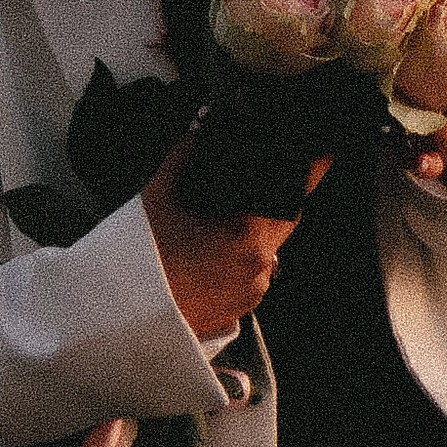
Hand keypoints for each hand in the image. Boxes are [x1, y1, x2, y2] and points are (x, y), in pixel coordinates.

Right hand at [142, 120, 323, 336]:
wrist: (120, 316)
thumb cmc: (139, 260)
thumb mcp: (157, 197)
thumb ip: (183, 156)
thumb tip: (198, 129)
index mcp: (248, 236)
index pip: (295, 197)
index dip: (313, 171)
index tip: (326, 152)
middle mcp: (259, 267)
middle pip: (284, 221)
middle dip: (274, 199)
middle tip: (254, 183)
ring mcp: (250, 293)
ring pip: (267, 250)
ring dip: (254, 231)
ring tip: (218, 222)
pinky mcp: (237, 311)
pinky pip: (251, 274)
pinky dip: (239, 257)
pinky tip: (211, 251)